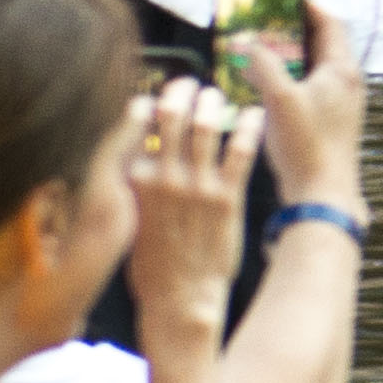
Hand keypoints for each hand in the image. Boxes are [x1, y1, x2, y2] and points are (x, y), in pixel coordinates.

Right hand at [125, 77, 263, 367]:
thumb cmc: (153, 263)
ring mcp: (196, 186)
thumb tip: (134, 153)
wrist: (180, 299)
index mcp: (131, 182)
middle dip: (180, 91)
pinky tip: (255, 114)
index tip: (153, 92)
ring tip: (218, 94)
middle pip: (170, 116)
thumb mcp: (127, 219)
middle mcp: (162, 178)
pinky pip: (240, 150)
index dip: (145, 102)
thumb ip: (132, 184)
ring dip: (214, 102)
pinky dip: (249, 126)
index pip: (134, 126)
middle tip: (188, 83)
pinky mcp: (227, 197)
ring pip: (207, 126)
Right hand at [227, 0, 368, 211]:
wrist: (323, 194)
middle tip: (266, 19)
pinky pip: (311, 87)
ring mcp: (340, 103)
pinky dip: (291, 78)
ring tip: (261, 48)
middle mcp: (347, 83)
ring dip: (291, 55)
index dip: (308, 5)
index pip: (330, 22)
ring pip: (315, 66)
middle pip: (323, 42)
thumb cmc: (307, 146)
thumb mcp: (279, 99)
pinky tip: (266, 85)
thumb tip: (248, 41)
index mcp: (342, 70)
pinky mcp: (330, 121)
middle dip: (295, 28)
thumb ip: (264, 65)